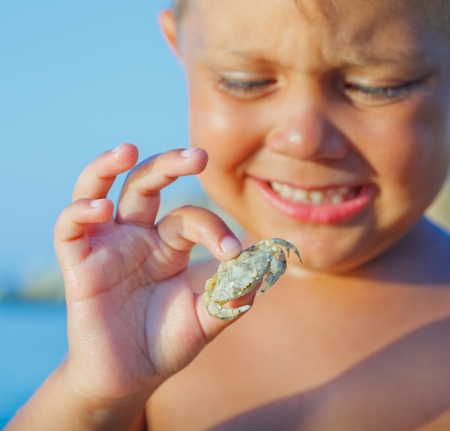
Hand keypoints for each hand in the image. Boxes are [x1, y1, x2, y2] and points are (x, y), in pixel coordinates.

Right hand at [54, 144, 241, 405]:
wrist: (130, 378)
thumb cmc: (168, 342)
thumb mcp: (209, 316)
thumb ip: (236, 292)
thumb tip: (265, 263)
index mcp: (168, 244)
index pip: (190, 217)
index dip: (214, 228)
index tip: (233, 253)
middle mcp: (137, 236)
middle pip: (145, 183)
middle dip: (169, 164)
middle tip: (199, 156)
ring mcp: (106, 246)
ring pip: (98, 189)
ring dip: (107, 166)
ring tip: (127, 150)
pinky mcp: (78, 265)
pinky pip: (70, 229)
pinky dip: (80, 212)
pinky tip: (99, 208)